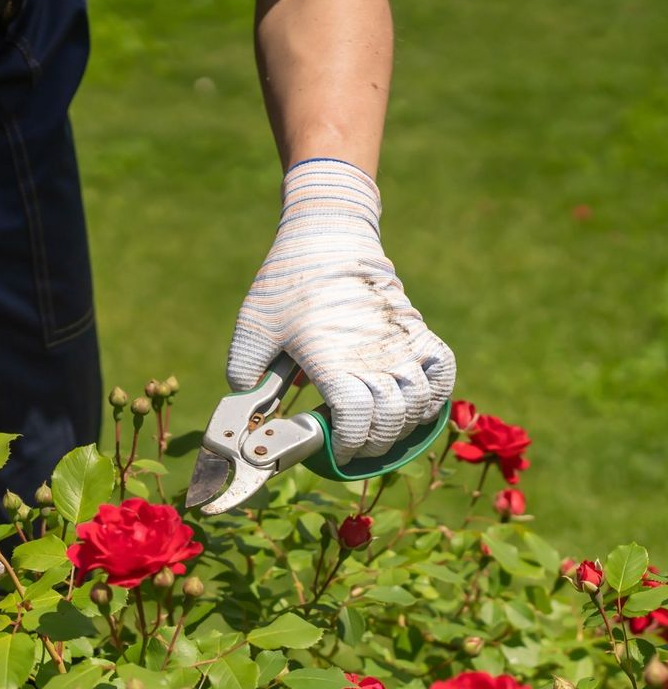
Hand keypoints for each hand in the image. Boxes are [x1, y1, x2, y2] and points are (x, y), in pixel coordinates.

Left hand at [227, 158, 455, 463]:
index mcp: (333, 360)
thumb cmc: (287, 283)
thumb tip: (246, 406)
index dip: (349, 444)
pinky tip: (420, 408)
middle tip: (355, 449)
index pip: (356, 419)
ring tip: (383, 433)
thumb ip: (244, 372)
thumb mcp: (253, 327)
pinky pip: (443, 370)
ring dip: (404, 427)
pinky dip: (437, 396)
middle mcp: (374, 356)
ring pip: (419, 402)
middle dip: (373, 445)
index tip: (337, 452)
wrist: (328, 236)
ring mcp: (401, 342)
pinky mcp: (416, 330)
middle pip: (390, 419)